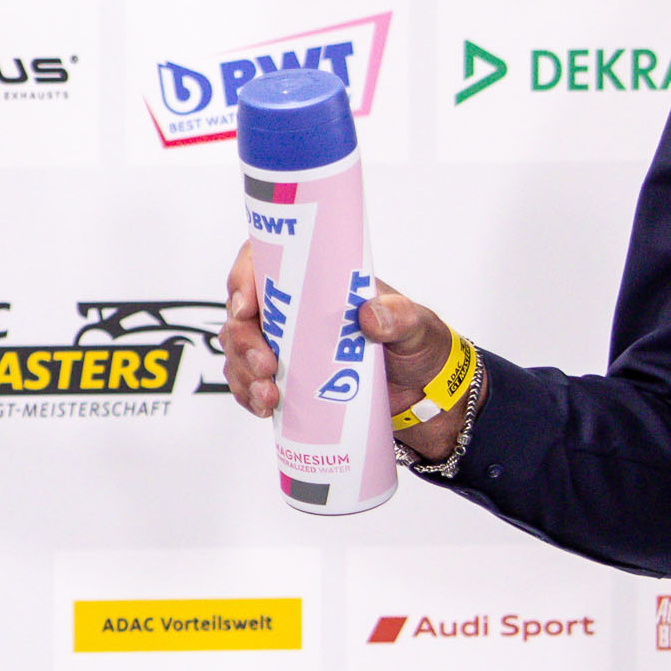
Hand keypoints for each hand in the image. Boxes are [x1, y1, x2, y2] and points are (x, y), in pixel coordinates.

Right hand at [220, 239, 467, 461]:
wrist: (430, 400)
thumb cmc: (422, 350)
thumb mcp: (418, 326)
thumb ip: (400, 316)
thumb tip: (369, 316)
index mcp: (320, 285)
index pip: (266, 263)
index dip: (244, 277)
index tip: (246, 306)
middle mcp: (296, 314)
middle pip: (243, 314)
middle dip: (242, 340)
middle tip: (266, 364)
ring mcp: (289, 349)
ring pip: (240, 351)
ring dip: (243, 372)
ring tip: (269, 395)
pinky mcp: (289, 383)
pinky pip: (250, 384)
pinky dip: (249, 396)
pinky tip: (264, 407)